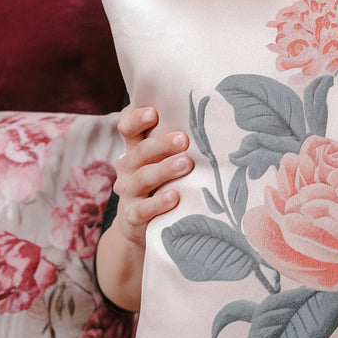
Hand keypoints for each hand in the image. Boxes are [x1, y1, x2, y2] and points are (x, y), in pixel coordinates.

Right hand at [111, 103, 190, 247]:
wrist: (139, 224)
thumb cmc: (161, 181)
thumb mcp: (163, 159)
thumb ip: (176, 142)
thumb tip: (209, 121)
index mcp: (134, 148)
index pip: (127, 127)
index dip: (136, 119)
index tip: (154, 113)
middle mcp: (127, 167)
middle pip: (140, 151)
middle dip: (162, 144)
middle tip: (184, 139)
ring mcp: (128, 192)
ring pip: (142, 178)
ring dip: (164, 169)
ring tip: (186, 163)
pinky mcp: (132, 216)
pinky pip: (142, 209)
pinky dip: (158, 203)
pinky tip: (175, 197)